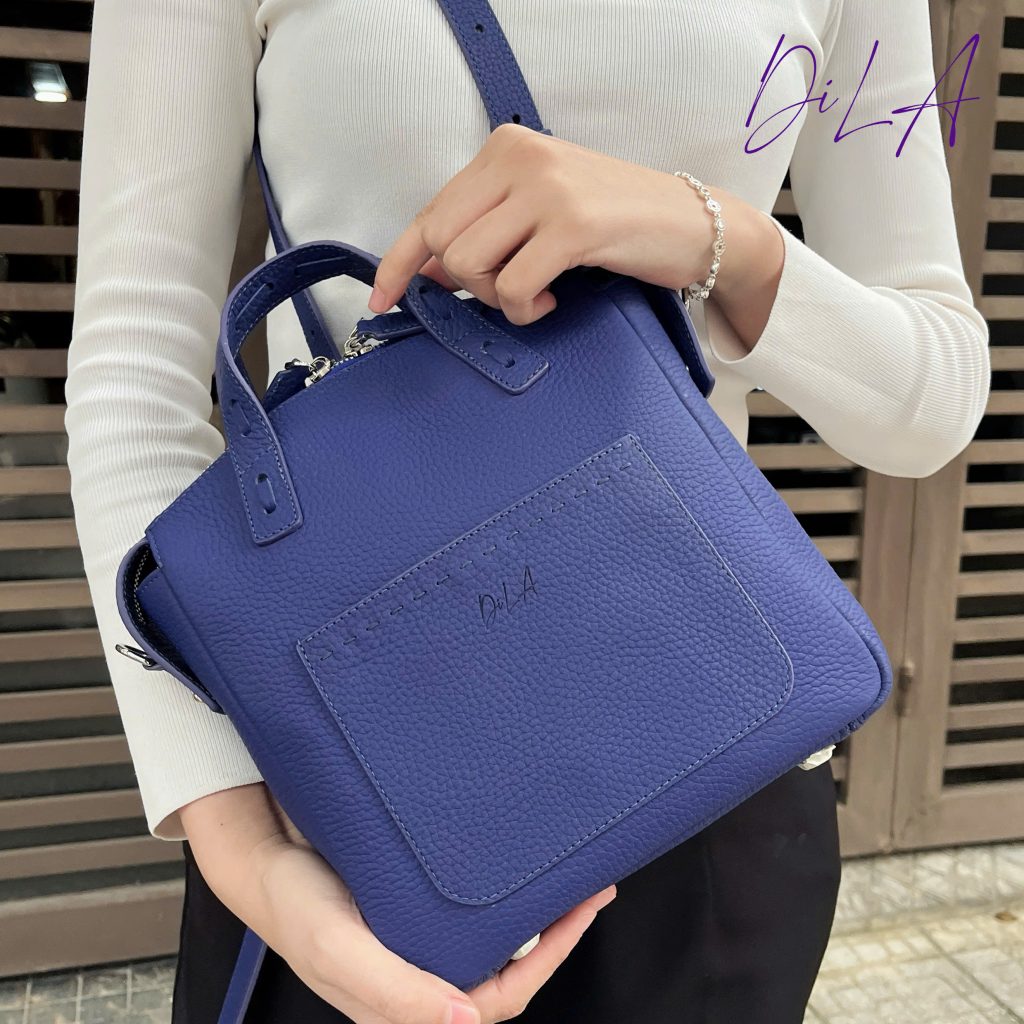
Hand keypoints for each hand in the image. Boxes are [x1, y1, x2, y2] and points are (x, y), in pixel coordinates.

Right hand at [180, 783, 616, 1023]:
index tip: (577, 915)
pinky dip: (504, 891)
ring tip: (571, 876)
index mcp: (409, 1002)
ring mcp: (421, 941)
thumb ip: (395, 991)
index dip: (544, 965)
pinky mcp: (414, 906)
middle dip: (557, 934)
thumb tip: (464, 1022)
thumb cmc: (296, 907)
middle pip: (507, 971)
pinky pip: (472, 909)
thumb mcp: (339, 948)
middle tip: (592, 888)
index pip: (496, 1001)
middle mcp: (423, 975)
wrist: (265, 855)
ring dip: (537, 912)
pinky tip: (518, 864)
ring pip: (494, 940)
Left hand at [369, 122, 783, 347]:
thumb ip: (484, 231)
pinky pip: (514, 287)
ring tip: (537, 292)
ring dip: (498, 297)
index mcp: (504, 149)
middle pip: (442, 242)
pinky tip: (553, 299)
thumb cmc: (614, 223)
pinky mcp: (572, 225)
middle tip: (508, 290)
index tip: (383, 299)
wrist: (691, 224)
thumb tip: (426, 272)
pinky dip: (527, 308)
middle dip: (466, 284)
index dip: (399, 263)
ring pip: (469, 265)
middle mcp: (519, 158)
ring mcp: (546, 189)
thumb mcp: (539, 213)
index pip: (429, 212)